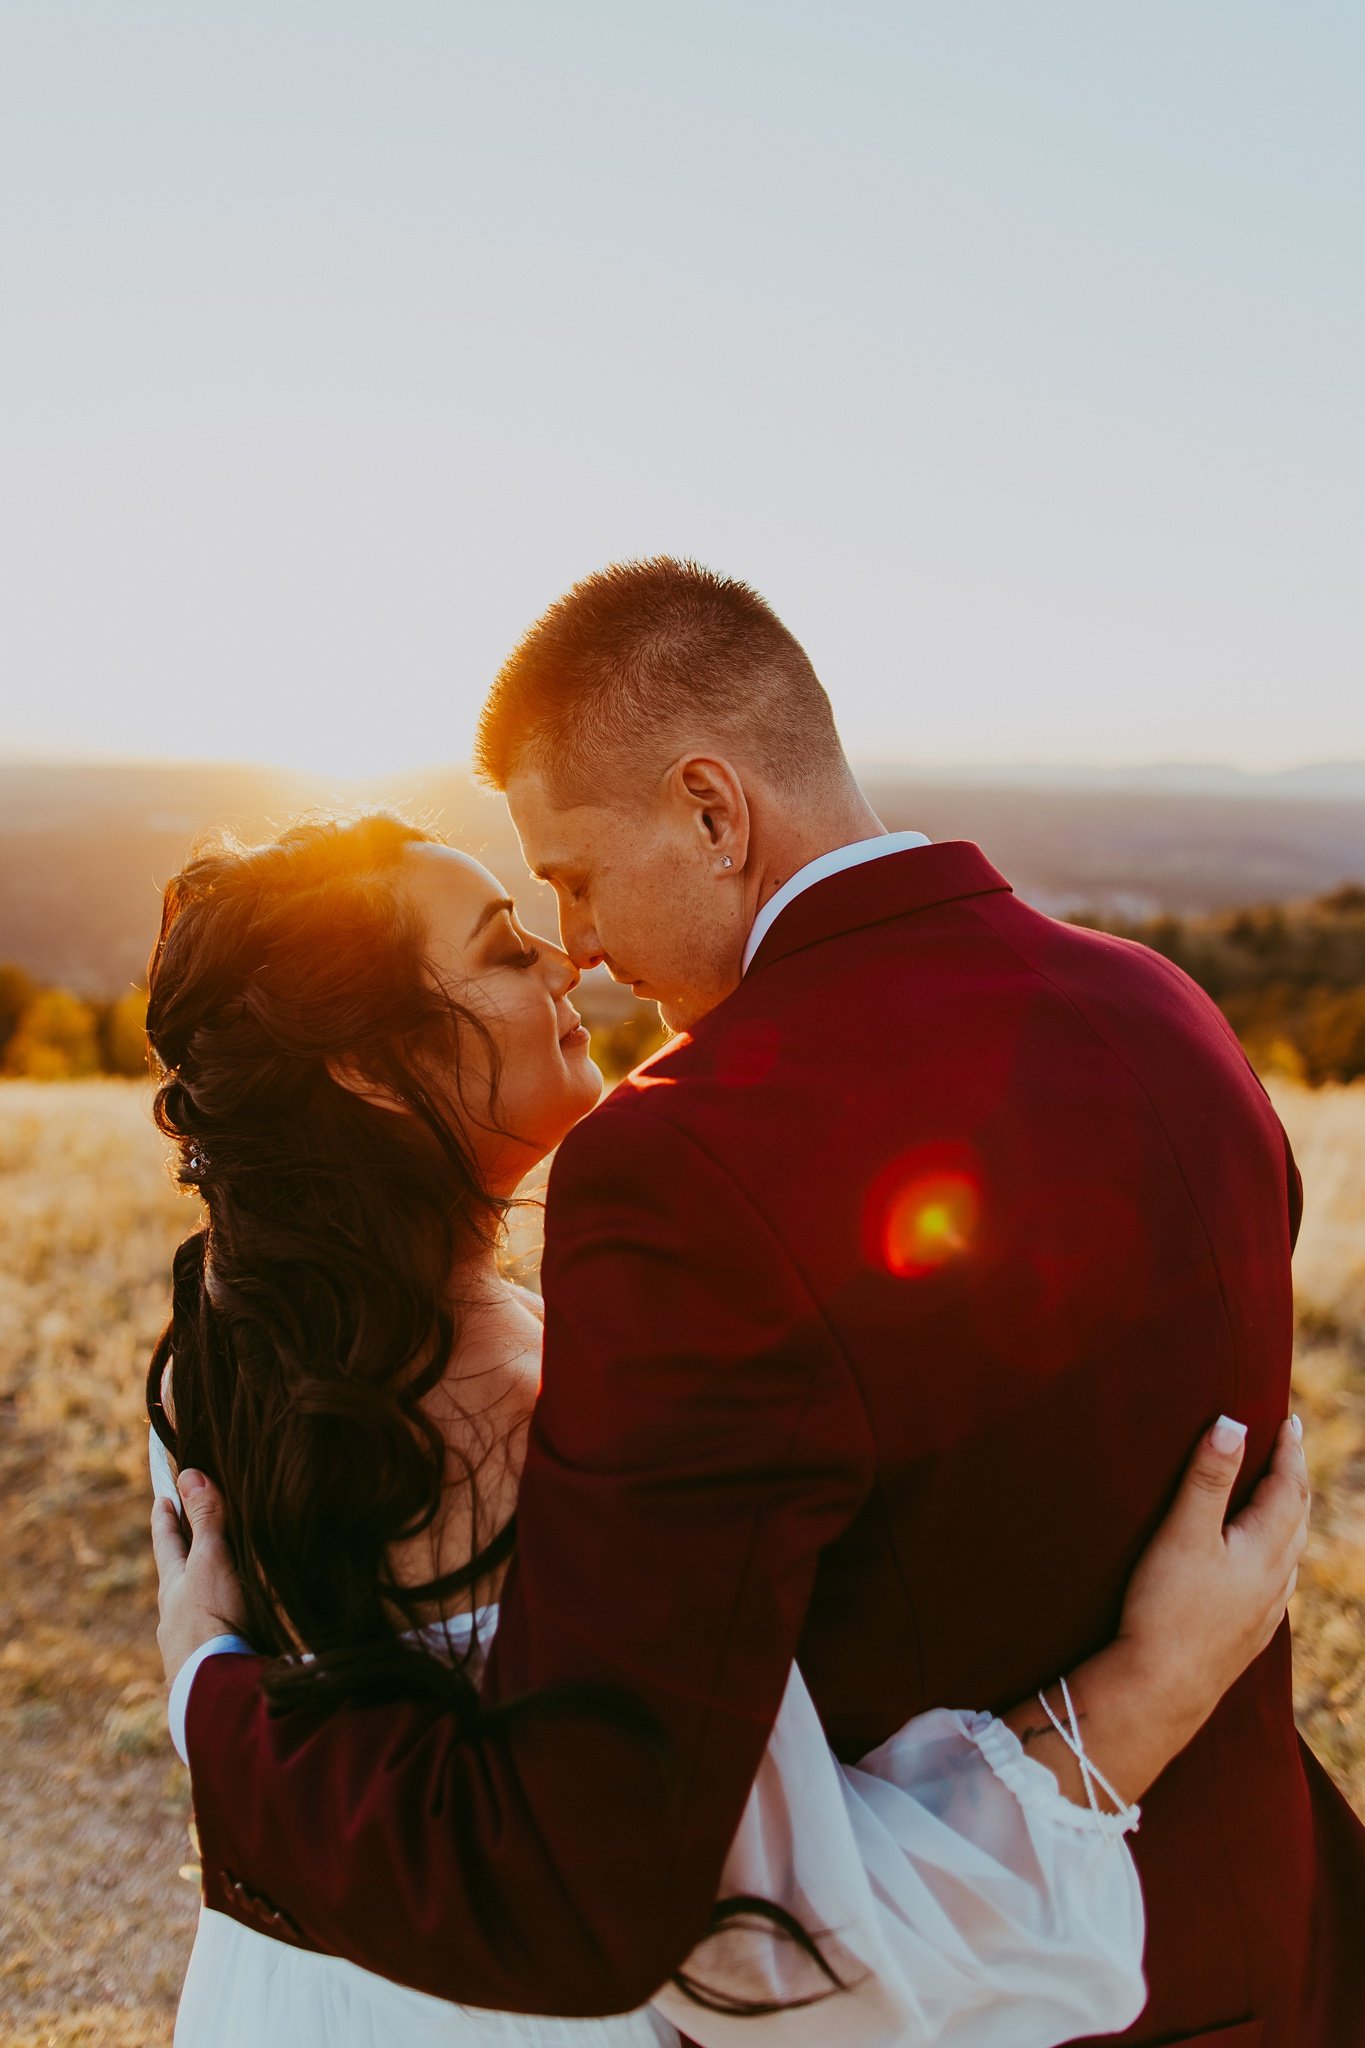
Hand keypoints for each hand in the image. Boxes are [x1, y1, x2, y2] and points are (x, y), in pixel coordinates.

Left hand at [150, 1470, 249, 1685]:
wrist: (216, 1694)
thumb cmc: (213, 1621)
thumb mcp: (212, 1562)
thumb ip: (206, 1522)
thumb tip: (190, 1475)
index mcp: (174, 1586)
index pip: (167, 1542)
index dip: (165, 1518)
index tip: (162, 1498)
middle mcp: (175, 1615)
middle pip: (176, 1579)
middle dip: (183, 1558)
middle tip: (189, 1537)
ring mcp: (187, 1645)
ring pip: (191, 1611)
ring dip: (203, 1596)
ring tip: (220, 1588)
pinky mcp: (206, 1668)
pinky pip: (209, 1637)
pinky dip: (218, 1625)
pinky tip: (232, 1631)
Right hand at [1115, 1414, 1309, 1745]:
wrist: (1162, 1691)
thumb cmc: (1168, 1607)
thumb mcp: (1183, 1533)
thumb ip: (1208, 1478)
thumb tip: (1233, 1424)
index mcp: (1264, 1548)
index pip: (1288, 1488)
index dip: (1289, 1451)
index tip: (1290, 1421)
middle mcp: (1275, 1579)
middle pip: (1297, 1519)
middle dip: (1294, 1479)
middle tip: (1289, 1449)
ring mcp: (1265, 1611)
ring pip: (1291, 1554)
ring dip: (1290, 1518)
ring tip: (1281, 1499)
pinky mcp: (1249, 1636)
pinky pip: (1278, 1584)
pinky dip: (1278, 1557)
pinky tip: (1264, 1568)